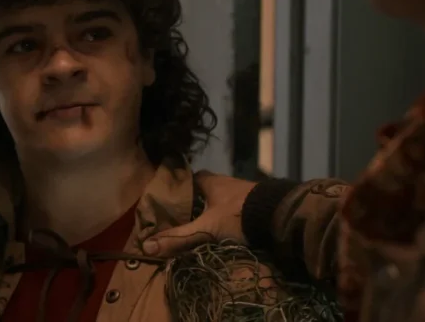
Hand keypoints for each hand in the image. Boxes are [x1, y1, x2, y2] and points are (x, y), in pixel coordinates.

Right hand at [142, 171, 256, 256]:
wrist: (278, 215)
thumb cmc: (238, 215)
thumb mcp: (205, 228)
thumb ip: (179, 237)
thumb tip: (146, 246)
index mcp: (211, 181)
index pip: (190, 177)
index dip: (180, 186)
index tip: (170, 198)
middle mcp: (227, 182)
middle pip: (205, 189)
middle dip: (196, 200)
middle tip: (183, 214)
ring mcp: (244, 192)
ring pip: (222, 199)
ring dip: (213, 209)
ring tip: (201, 223)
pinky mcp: (257, 204)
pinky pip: (237, 207)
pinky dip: (229, 216)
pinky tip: (225, 227)